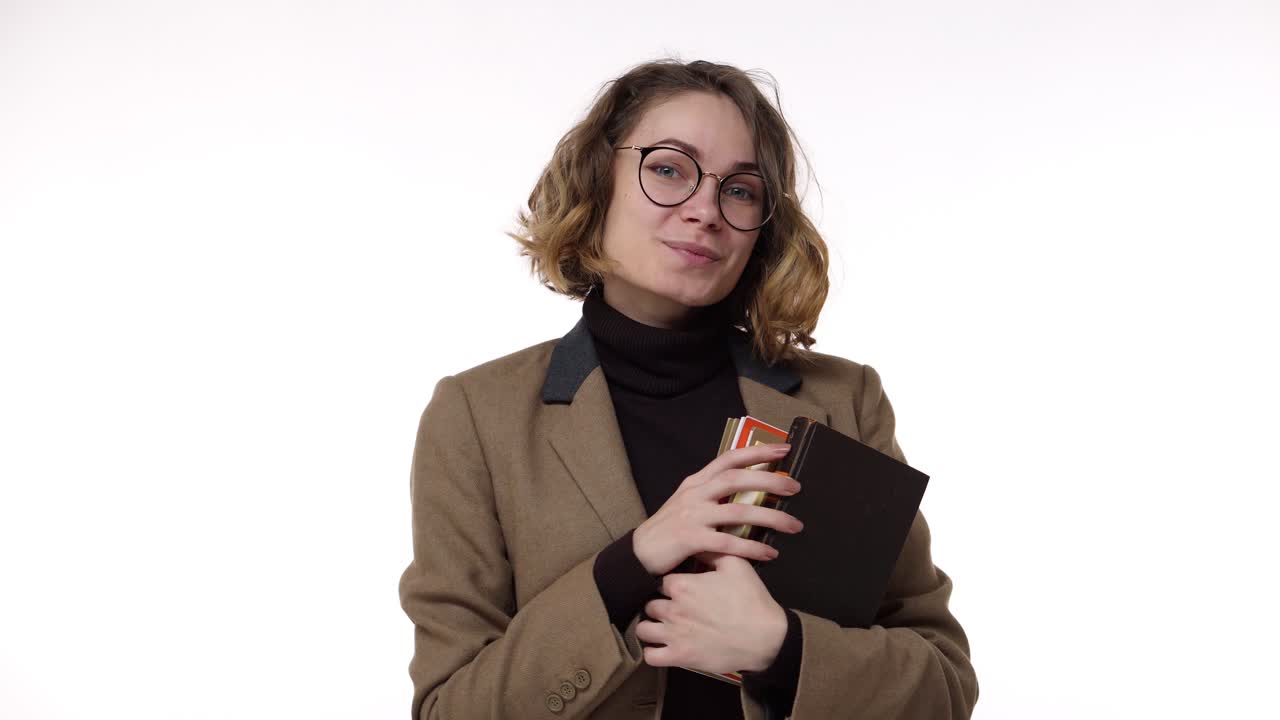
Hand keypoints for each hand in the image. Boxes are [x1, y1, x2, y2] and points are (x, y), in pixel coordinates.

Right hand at [632, 443, 803, 575]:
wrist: (638, 554)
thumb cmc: (670, 529)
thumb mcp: (688, 503)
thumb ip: (714, 494)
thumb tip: (750, 488)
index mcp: (696, 482)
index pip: (729, 459)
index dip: (757, 451)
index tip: (783, 449)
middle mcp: (695, 494)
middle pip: (736, 479)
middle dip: (769, 480)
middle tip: (795, 487)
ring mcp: (692, 516)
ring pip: (737, 511)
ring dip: (770, 517)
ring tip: (793, 525)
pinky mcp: (690, 540)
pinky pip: (728, 542)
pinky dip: (752, 548)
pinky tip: (770, 552)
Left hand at [636, 553, 788, 673]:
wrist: (765, 636)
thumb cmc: (751, 599)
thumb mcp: (736, 565)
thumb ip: (712, 552)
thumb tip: (698, 545)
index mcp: (682, 586)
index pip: (661, 581)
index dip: (669, 585)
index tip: (678, 589)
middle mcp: (672, 609)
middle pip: (649, 604)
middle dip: (658, 605)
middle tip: (671, 608)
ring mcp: (674, 634)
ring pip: (643, 630)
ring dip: (650, 627)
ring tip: (662, 627)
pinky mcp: (679, 657)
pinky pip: (651, 656)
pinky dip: (653, 652)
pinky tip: (662, 647)